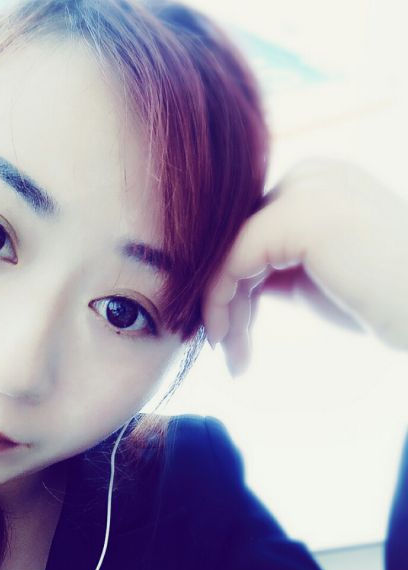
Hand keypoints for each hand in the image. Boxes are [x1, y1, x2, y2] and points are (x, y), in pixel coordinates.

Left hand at [202, 157, 407, 375]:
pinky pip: (232, 261)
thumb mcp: (315, 278)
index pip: (253, 237)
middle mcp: (309, 175)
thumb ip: (275, 266)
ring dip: (225, 312)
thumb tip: (233, 280)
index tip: (232, 336)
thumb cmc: (387, 302)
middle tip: (231, 352)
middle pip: (238, 244)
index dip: (236, 290)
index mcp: (319, 184)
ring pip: (230, 255)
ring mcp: (305, 189)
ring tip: (233, 358)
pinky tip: (227, 340)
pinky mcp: (297, 214)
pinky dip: (220, 303)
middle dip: (229, 303)